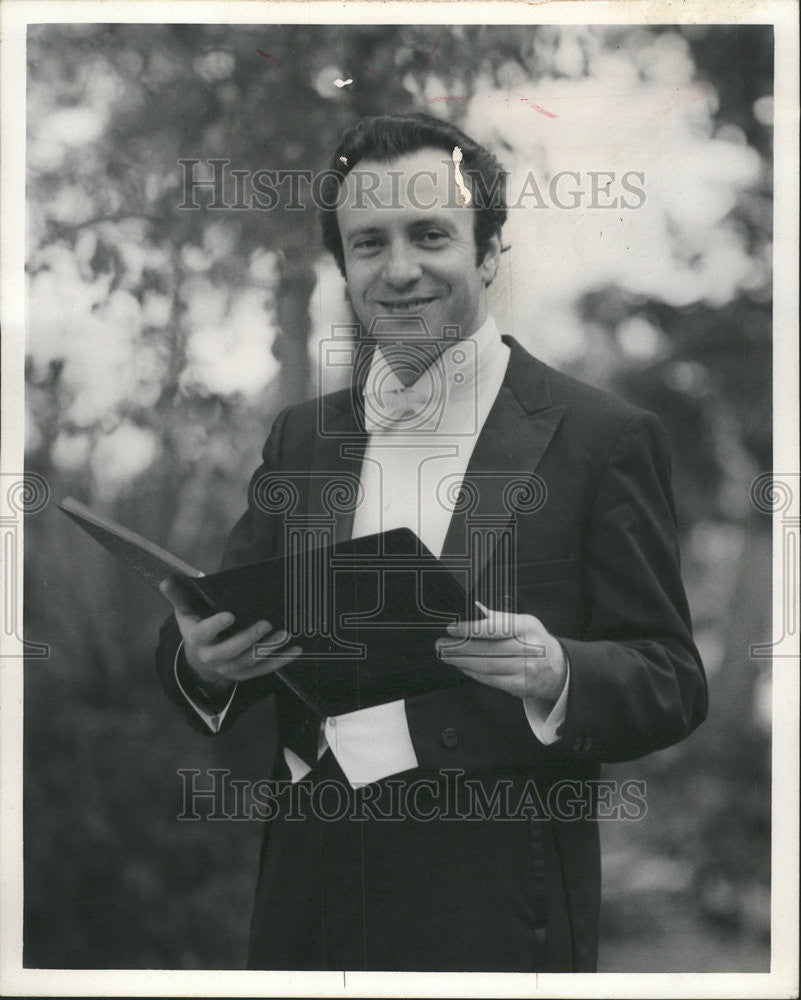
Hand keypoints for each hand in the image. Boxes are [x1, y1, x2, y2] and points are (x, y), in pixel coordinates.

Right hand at [159, 576, 301, 691]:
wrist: (201, 661)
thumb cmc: (196, 628)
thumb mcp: (185, 612)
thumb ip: (179, 596)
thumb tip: (166, 580)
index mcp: (198, 640)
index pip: (205, 633)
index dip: (216, 625)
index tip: (229, 615)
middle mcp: (213, 658)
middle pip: (231, 650)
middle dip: (249, 638)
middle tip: (266, 623)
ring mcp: (230, 668)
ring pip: (250, 661)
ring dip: (269, 648)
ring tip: (284, 634)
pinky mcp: (246, 674)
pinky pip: (264, 670)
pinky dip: (281, 661)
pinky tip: (295, 650)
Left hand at [436, 604, 567, 703]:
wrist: (559, 669)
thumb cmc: (536, 641)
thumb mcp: (525, 623)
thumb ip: (500, 617)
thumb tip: (475, 610)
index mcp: (527, 628)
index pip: (496, 627)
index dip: (472, 628)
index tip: (452, 628)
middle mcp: (527, 649)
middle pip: (487, 649)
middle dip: (460, 647)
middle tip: (441, 643)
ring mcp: (524, 670)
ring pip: (486, 666)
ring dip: (461, 661)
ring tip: (445, 654)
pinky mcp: (519, 686)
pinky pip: (490, 679)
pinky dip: (472, 672)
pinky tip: (461, 666)